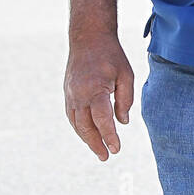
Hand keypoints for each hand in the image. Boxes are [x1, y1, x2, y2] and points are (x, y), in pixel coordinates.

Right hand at [64, 31, 134, 160]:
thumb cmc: (111, 56)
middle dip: (96, 144)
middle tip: (106, 157)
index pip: (102, 120)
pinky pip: (72, 115)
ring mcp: (70, 94)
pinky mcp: (67, 93)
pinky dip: (79, 127)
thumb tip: (122, 122)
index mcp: (95, 89)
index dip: (109, 137)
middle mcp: (79, 94)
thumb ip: (125, 100)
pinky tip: (88, 135)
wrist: (88, 37)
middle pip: (85, 126)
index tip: (116, 149)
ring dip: (86, 139)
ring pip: (76, 123)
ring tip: (99, 151)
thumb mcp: (126, 75)